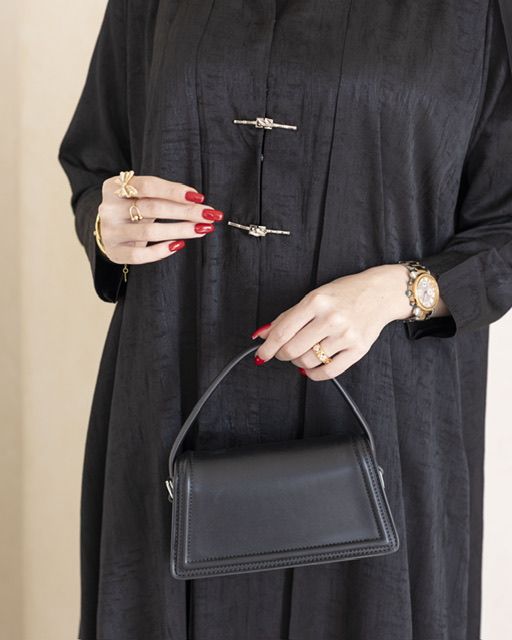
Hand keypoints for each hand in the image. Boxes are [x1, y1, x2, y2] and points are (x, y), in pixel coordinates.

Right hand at [98, 175, 222, 263]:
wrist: (107, 230)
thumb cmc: (132, 209)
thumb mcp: (142, 196)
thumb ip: (164, 194)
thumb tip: (196, 198)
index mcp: (114, 186)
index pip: (148, 186)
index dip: (174, 191)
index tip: (199, 197)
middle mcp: (109, 208)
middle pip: (152, 208)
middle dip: (185, 211)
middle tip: (209, 215)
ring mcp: (111, 232)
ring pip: (149, 232)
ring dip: (180, 230)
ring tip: (202, 229)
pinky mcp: (115, 252)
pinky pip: (140, 255)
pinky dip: (161, 251)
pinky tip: (179, 245)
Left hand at [253, 265, 415, 380]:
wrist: (380, 293)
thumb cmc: (345, 293)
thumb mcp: (313, 297)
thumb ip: (287, 316)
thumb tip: (264, 334)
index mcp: (316, 301)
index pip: (282, 332)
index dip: (267, 348)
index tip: (261, 355)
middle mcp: (330, 318)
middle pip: (292, 350)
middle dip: (281, 355)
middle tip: (283, 352)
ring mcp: (345, 335)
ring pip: (308, 362)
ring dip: (298, 362)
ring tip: (302, 353)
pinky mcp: (358, 349)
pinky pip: (328, 372)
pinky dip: (313, 374)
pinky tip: (311, 367)